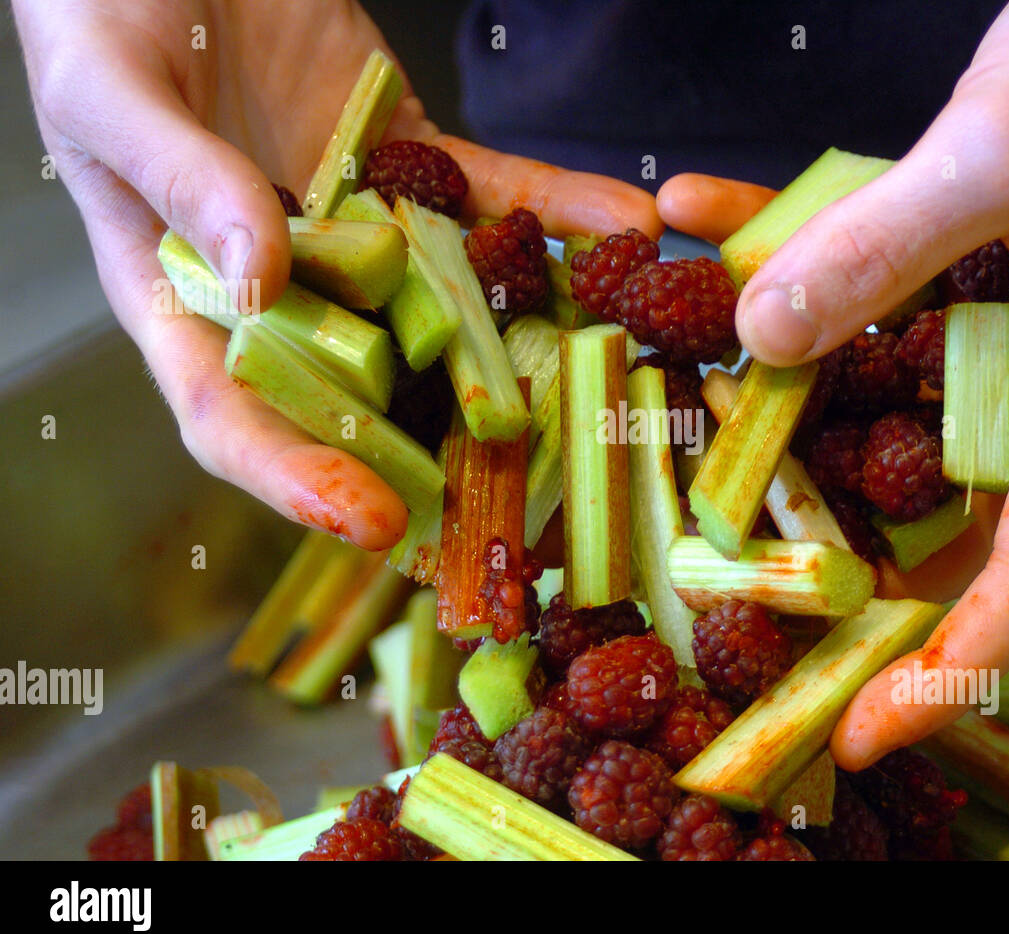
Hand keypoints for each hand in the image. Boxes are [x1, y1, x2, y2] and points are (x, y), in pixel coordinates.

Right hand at [15, 0, 660, 549]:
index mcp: (185, 296)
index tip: (374, 520)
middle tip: (525, 490)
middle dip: (442, 447)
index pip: (234, 415)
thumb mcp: (109, 95)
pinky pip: (492, 199)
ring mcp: (358, 230)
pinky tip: (621, 223)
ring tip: (610, 364)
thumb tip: (258, 278)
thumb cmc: (99, 12)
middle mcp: (284, 285)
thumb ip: (180, 183)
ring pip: (449, 305)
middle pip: (364, 391)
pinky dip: (557, 212)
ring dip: (532, 338)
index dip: (297, 478)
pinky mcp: (411, 164)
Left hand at [659, 0, 1008, 767]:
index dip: (951, 669)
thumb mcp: (1005, 149)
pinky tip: (698, 227)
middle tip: (748, 627)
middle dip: (854, 588)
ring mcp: (1004, 332)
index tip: (864, 730)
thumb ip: (881, 246)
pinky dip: (785, 267)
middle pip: (950, 530)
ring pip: (891, 424)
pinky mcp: (966, 272)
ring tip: (692, 448)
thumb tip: (761, 334)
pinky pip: (866, 300)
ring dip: (792, 430)